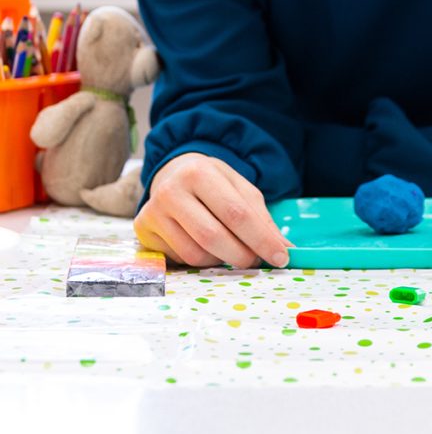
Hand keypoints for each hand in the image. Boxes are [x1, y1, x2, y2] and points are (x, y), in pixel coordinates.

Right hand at [134, 152, 291, 268]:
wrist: (174, 172)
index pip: (236, 214)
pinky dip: (201, 259)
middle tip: (256, 261)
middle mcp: (171, 191)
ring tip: (231, 249)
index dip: (261, 239)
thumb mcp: (241, 190)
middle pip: (213, 237)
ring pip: (195, 254)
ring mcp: (153, 212)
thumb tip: (285, 250)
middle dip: (242, 255)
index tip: (281, 257)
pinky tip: (205, 245)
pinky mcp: (143, 230)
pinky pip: (180, 259)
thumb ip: (262, 219)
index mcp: (200, 173)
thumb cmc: (214, 183)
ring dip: (221, 260)